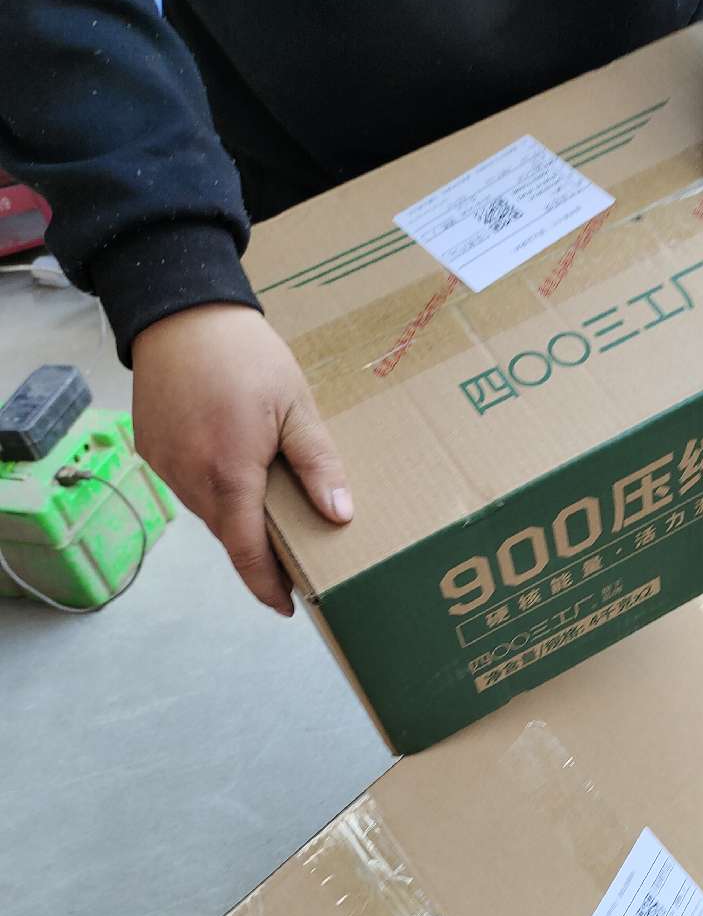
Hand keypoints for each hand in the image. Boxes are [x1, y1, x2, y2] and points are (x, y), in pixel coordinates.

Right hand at [131, 305, 351, 614]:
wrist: (181, 310)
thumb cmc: (244, 354)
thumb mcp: (296, 406)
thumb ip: (317, 464)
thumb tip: (339, 516)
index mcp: (228, 473)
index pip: (246, 552)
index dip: (267, 586)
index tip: (289, 606)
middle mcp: (188, 477)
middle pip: (228, 534)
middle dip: (257, 549)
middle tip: (293, 554)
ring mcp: (164, 464)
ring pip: (207, 511)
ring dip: (235, 515)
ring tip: (268, 503)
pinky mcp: (150, 448)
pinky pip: (187, 485)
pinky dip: (213, 488)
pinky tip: (235, 466)